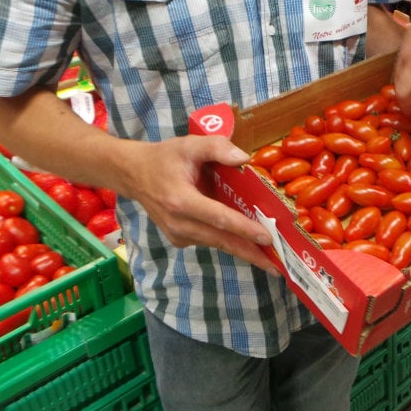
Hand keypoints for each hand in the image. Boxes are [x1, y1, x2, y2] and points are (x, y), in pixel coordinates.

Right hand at [122, 134, 277, 272]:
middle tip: (278, 266)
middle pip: (222, 240)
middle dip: (251, 253)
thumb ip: (217, 148)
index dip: (244, 229)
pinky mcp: (179, 239)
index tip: (267, 238)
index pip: (219, 218)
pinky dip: (230, 241)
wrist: (133, 174)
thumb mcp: (189, 145)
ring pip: (217, 243)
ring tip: (271, 260)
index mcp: (181, 201)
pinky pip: (210, 240)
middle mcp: (179, 223)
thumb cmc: (164, 158)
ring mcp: (178, 234)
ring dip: (244, 250)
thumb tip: (245, 159)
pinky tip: (250, 244)